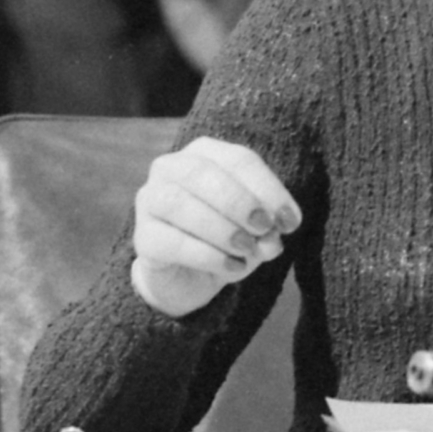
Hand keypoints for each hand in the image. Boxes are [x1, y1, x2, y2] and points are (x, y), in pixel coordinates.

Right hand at [128, 137, 299, 318]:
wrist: (190, 277)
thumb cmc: (227, 238)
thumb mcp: (256, 232)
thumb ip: (266, 230)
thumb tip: (271, 240)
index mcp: (204, 153)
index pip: (238, 160)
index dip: (268, 189)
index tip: (290, 222)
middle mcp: (171, 168)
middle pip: (201, 172)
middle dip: (238, 201)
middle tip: (264, 229)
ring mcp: (150, 200)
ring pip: (178, 203)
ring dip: (220, 228)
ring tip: (248, 250)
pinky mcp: (142, 238)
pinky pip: (170, 241)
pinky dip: (206, 254)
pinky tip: (232, 267)